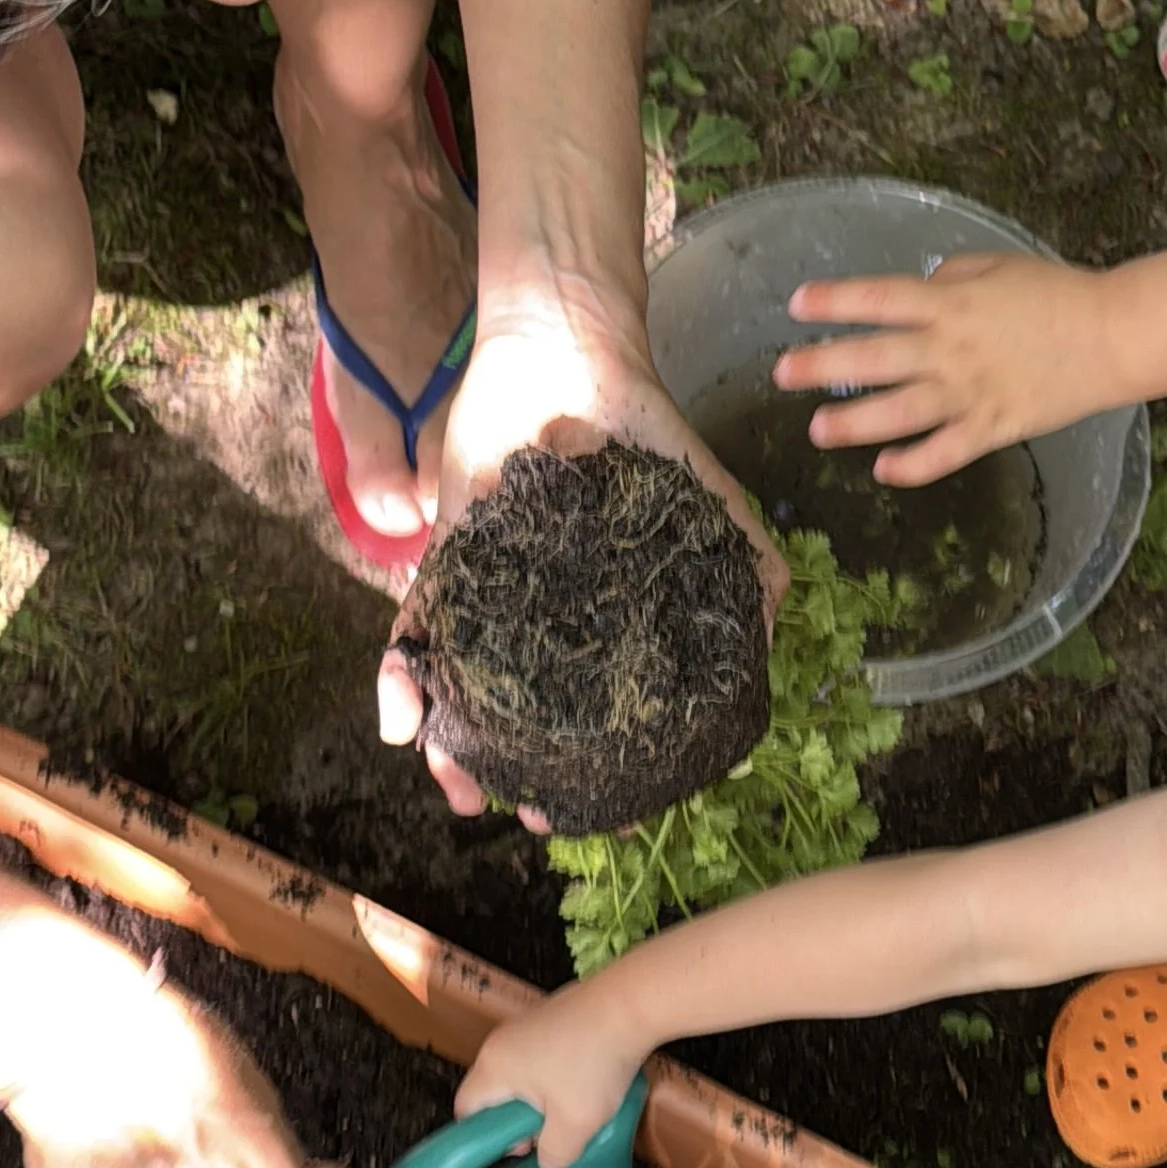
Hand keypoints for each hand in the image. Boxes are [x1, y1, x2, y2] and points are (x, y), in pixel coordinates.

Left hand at [378, 316, 785, 824]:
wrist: (574, 352)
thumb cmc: (648, 432)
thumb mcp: (718, 511)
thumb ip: (755, 582)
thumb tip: (765, 662)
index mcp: (609, 620)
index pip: (602, 713)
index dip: (605, 772)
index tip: (608, 815)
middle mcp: (545, 619)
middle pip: (525, 716)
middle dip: (519, 775)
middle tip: (522, 812)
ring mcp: (490, 594)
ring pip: (466, 690)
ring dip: (453, 747)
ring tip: (458, 784)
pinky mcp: (441, 559)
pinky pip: (415, 628)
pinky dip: (401, 677)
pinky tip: (403, 720)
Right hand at [455, 982, 647, 1167]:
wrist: (630, 1005)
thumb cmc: (595, 1064)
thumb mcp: (576, 1126)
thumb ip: (555, 1154)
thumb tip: (549, 1163)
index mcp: (494, 1066)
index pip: (465, 1108)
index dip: (486, 1135)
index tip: (523, 1143)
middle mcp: (501, 1041)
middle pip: (494, 1091)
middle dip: (520, 1117)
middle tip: (552, 1129)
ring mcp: (525, 1022)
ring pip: (521, 1073)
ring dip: (542, 1096)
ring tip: (575, 1105)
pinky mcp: (550, 1014)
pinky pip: (541, 1053)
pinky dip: (557, 1072)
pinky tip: (588, 1077)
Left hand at [773, 251, 1117, 482]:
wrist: (1112, 336)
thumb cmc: (1055, 293)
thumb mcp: (997, 266)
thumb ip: (951, 276)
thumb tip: (919, 284)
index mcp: (951, 303)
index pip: (881, 298)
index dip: (836, 301)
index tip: (796, 305)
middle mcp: (951, 349)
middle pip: (876, 358)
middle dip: (824, 365)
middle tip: (782, 373)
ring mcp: (970, 393)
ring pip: (901, 412)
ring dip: (855, 423)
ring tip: (817, 430)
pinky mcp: (992, 428)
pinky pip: (946, 452)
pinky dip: (914, 465)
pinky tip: (883, 471)